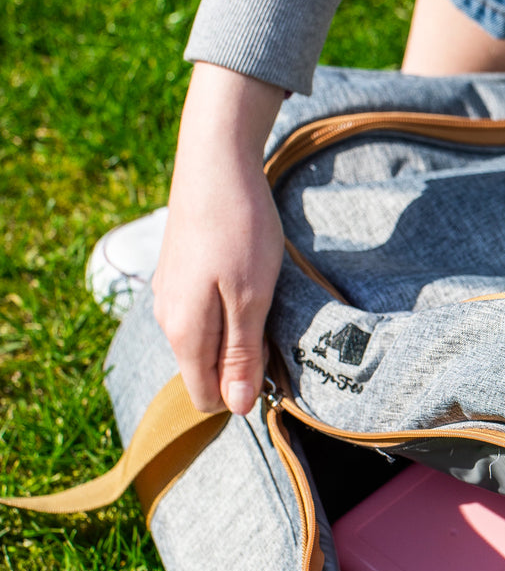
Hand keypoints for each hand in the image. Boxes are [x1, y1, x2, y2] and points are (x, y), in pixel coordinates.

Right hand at [153, 64, 284, 413]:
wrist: (216, 161)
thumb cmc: (239, 230)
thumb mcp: (251, 300)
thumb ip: (241, 357)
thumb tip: (236, 409)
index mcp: (184, 334)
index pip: (205, 398)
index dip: (242, 392)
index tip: (270, 360)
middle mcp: (168, 321)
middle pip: (207, 372)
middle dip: (243, 363)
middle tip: (270, 322)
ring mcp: (170, 297)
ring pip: (208, 344)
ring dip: (239, 335)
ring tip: (260, 297)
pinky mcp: (179, 277)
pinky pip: (205, 317)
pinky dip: (230, 311)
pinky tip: (246, 280)